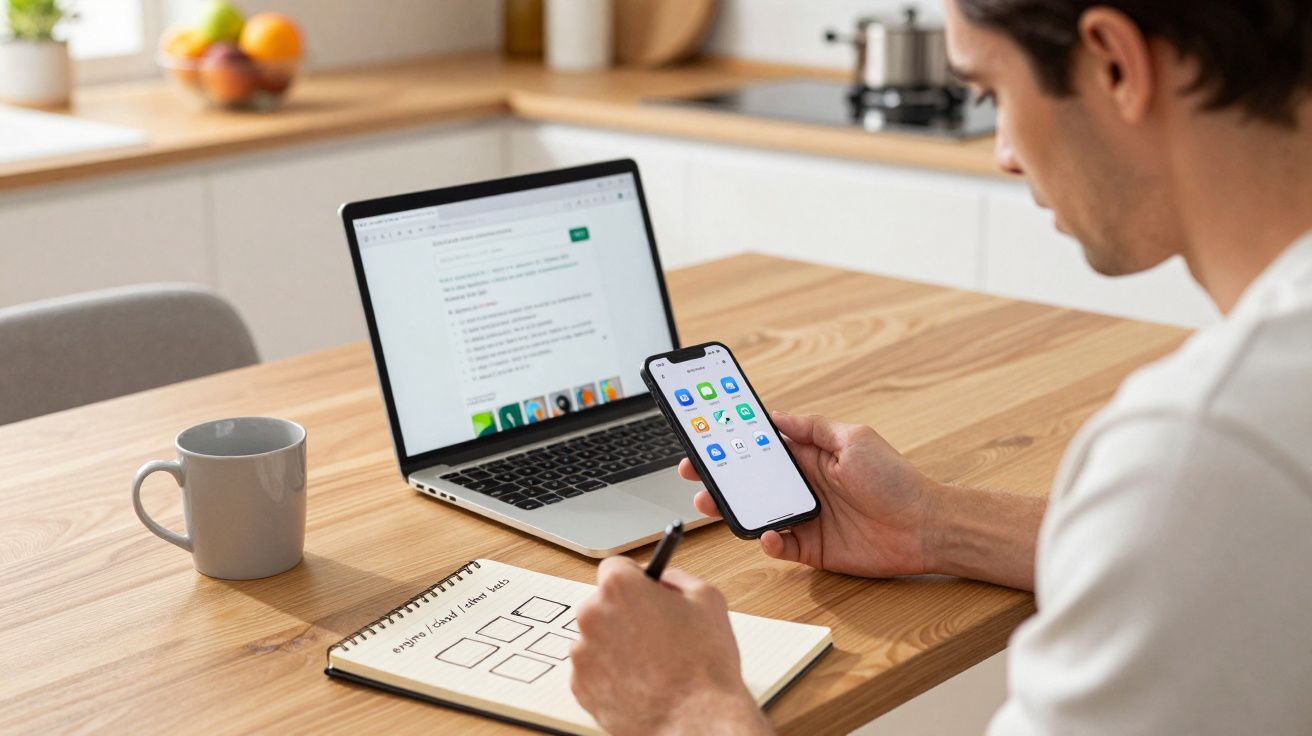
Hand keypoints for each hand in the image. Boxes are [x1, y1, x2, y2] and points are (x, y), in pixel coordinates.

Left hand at [570, 557, 772, 735]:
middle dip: (626, 613)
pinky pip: (593, 669)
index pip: (615, 567)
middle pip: (603, 603)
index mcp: (620, 588)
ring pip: (597, 638)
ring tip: (653, 663)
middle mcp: (592, 616)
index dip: (634, 579)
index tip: (643, 590)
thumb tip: (663, 578)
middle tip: (656, 632)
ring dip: (617, 644)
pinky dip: (611, 673)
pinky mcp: (580, 686)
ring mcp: (583, 653)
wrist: (695, 720)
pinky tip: (640, 681)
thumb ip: (677, 578)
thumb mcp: (707, 599)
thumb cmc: (703, 665)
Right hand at [685, 411, 940, 577]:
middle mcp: (804, 486)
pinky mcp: (812, 548)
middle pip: (750, 481)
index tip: (704, 439)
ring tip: (713, 506)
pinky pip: (779, 547)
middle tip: (694, 474)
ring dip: (733, 510)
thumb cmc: (896, 480)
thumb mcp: (854, 439)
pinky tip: (768, 535)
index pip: (762, 447)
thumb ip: (813, 428)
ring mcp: (806, 518)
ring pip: (757, 514)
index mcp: (810, 457)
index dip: (732, 443)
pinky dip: (768, 543)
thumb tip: (777, 415)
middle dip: (719, 478)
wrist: (925, 527)